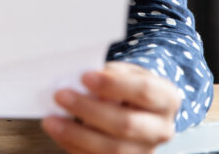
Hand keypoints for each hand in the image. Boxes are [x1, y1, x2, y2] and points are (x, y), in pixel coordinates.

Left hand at [41, 62, 182, 152]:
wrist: (139, 109)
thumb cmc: (128, 86)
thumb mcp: (127, 72)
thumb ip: (110, 76)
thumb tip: (80, 83)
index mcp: (167, 99)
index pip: (144, 91)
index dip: (113, 85)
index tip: (84, 76)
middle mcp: (162, 130)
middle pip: (126, 124)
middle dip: (89, 110)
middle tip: (60, 96)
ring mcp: (145, 151)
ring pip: (112, 149)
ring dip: (76, 135)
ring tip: (51, 121)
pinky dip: (74, 147)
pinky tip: (58, 133)